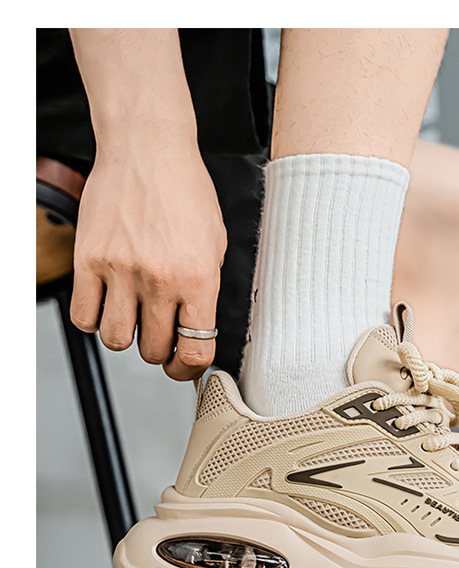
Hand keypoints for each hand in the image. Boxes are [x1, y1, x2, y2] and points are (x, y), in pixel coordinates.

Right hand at [71, 140, 226, 379]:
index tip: (186, 366)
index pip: (195, 350)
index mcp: (198, 279)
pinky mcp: (88, 259)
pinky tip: (106, 304)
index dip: (191, 368)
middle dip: (159, 351)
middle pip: (153, 351)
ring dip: (125, 337)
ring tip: (132, 317)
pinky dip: (94, 319)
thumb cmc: (184, 191)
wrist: (147, 148)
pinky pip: (84, 317)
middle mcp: (159, 279)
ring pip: (116, 341)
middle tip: (159, 335)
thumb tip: (197, 333)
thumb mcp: (215, 245)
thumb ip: (205, 291)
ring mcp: (120, 271)